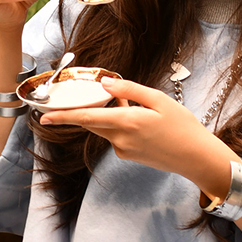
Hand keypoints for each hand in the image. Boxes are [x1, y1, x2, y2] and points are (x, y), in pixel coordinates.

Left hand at [39, 76, 233, 195]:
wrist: (196, 158)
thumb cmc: (182, 126)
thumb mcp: (159, 100)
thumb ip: (130, 90)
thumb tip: (106, 83)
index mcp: (127, 122)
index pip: (87, 118)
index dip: (64, 117)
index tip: (44, 116)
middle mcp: (120, 139)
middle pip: (91, 122)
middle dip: (82, 111)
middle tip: (78, 97)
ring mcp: (124, 150)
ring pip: (105, 128)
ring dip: (107, 114)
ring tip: (132, 104)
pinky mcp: (129, 156)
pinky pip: (116, 136)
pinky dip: (119, 124)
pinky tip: (140, 120)